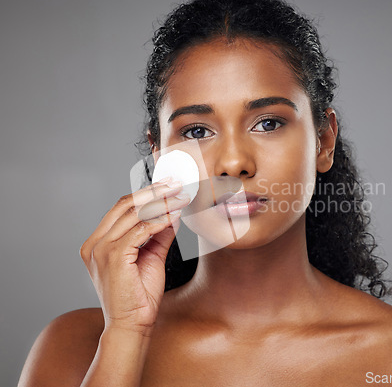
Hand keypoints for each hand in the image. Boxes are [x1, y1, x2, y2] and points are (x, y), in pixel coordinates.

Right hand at [80, 178, 189, 335]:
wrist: (132, 325)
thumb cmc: (139, 295)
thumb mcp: (151, 257)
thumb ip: (158, 235)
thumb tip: (173, 213)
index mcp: (98, 243)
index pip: (120, 208)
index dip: (145, 193)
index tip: (167, 186)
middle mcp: (94, 244)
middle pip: (125, 205)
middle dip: (153, 191)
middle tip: (175, 184)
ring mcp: (101, 250)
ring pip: (132, 214)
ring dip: (160, 203)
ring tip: (180, 197)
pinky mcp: (113, 258)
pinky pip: (140, 231)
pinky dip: (159, 221)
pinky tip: (174, 216)